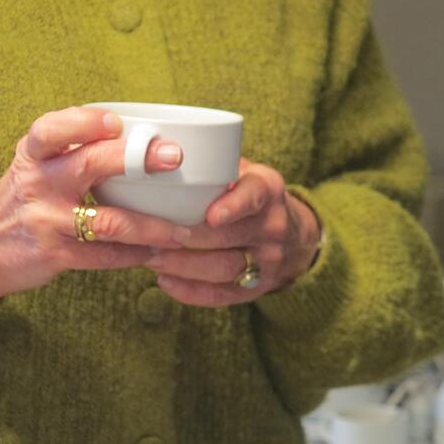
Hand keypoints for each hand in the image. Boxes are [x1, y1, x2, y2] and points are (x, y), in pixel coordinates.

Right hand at [0, 106, 185, 301]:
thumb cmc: (23, 197)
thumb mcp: (34, 164)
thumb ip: (73, 147)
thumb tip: (138, 130)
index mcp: (34, 154)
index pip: (52, 129)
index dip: (85, 122)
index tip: (117, 122)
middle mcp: (39, 182)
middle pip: (91, 164)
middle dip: (137, 159)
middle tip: (173, 157)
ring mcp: (47, 220)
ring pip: (110, 220)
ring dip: (153, 227)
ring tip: (182, 231)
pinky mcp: (55, 255)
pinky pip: (106, 255)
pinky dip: (136, 254)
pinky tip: (156, 252)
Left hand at [146, 159, 321, 306]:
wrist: (296, 236)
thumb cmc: (252, 196)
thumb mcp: (246, 171)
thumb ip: (214, 163)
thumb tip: (153, 148)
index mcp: (268, 190)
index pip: (254, 196)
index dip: (233, 206)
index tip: (210, 214)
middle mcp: (273, 225)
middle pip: (228, 237)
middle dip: (184, 239)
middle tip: (146, 236)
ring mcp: (268, 259)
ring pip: (223, 268)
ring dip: (182, 266)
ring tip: (149, 259)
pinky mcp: (260, 286)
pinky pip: (224, 294)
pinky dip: (191, 292)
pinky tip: (165, 282)